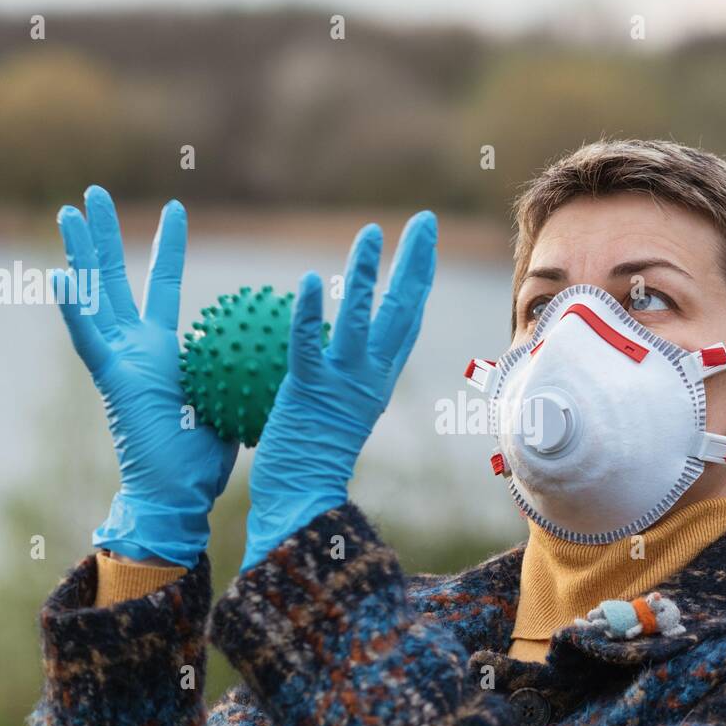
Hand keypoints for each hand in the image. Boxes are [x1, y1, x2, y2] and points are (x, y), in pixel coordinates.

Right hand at [55, 185, 237, 566]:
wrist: (178, 494)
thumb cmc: (205, 457)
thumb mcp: (232, 398)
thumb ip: (244, 368)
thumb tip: (281, 345)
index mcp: (161, 350)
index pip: (161, 286)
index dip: (166, 249)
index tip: (174, 211)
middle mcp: (132, 349)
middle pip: (114, 279)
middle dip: (103, 236)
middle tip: (94, 193)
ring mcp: (117, 362)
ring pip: (93, 297)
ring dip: (81, 255)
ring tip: (69, 211)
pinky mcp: (111, 381)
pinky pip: (90, 341)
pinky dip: (74, 311)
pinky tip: (58, 278)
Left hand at [242, 211, 437, 570]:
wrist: (301, 504)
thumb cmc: (308, 464)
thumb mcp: (330, 413)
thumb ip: (332, 379)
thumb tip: (322, 353)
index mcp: (377, 380)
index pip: (405, 322)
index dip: (418, 279)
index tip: (423, 243)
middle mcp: (369, 378)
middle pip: (402, 311)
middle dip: (415, 262)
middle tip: (423, 220)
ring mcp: (341, 385)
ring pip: (360, 319)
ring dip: (367, 274)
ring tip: (371, 232)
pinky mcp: (308, 393)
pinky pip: (309, 348)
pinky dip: (309, 315)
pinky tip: (309, 281)